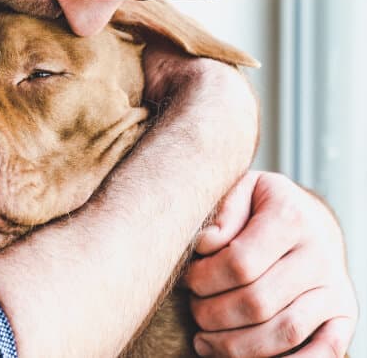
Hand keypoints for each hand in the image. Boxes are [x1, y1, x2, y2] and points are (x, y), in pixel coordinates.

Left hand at [186, 171, 357, 357]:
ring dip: (235, 346)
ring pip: (283, 333)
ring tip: (204, 339)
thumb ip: (223, 212)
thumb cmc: (265, 205)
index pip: (239, 262)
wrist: (311, 217)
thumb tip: (205, 245)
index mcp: (290, 217)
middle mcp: (318, 254)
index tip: (187, 279)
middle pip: (257, 302)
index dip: (203, 278)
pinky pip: (324, 353)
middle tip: (194, 308)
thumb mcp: (243, 189)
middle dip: (212, 313)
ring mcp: (334, 288)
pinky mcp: (344, 314)